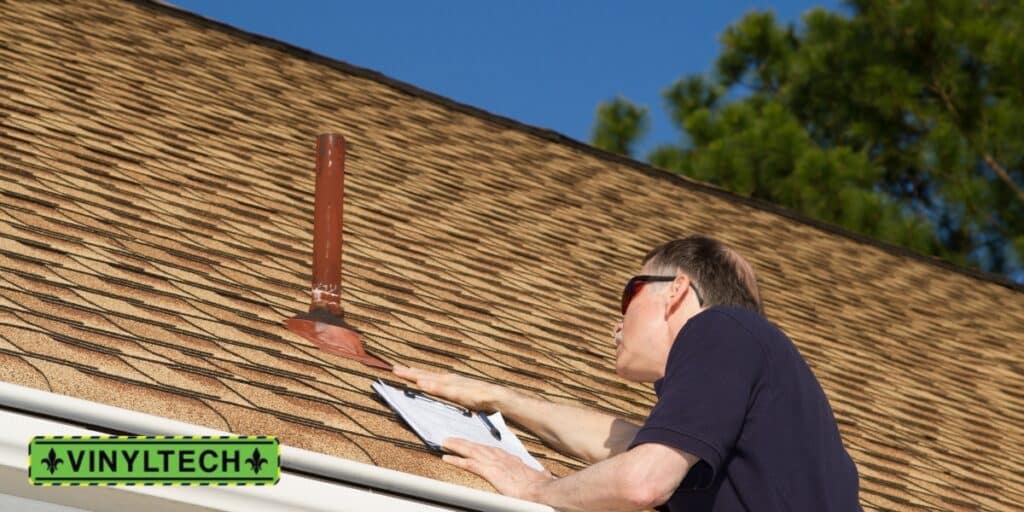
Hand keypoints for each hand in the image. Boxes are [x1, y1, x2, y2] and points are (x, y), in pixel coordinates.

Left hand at [393, 365, 509, 411]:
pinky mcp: (459, 392)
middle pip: (425, 374)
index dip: (413, 373)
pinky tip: (422, 384)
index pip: (427, 376)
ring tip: (402, 372)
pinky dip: (432, 386)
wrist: (497, 397)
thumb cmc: (480, 399)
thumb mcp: (460, 398)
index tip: (399, 370)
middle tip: (393, 369)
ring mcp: (453, 384)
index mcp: (448, 381)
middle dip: (409, 372)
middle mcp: (448, 379)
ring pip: (431, 379)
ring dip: (416, 375)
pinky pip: (443, 389)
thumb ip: (448, 396)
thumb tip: (437, 397)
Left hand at [442, 438, 553, 500]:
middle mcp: (501, 457)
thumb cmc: (541, 486)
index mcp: (511, 459)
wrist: (540, 490)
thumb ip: (538, 474)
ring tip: (446, 442)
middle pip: (478, 446)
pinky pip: (469, 464)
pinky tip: (447, 457)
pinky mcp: (489, 471)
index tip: (474, 445)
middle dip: (465, 442)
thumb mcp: (539, 477)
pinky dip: (457, 460)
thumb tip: (543, 474)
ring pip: (471, 450)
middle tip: (452, 439)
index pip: (492, 450)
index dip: (481, 447)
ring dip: (457, 446)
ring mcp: (494, 463)